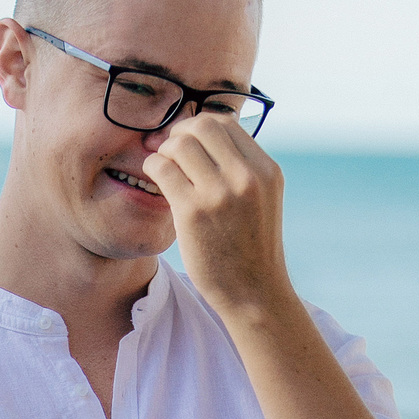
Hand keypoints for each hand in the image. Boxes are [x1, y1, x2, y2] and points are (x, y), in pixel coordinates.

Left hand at [142, 113, 289, 318]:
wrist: (255, 293)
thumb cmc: (251, 249)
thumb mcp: (261, 201)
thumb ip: (242, 170)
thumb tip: (205, 140)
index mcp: (266, 170)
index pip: (226, 124)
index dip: (198, 127)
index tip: (185, 143)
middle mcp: (247, 176)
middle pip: (201, 125)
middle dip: (178, 133)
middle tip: (167, 151)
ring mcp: (220, 193)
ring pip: (179, 143)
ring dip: (163, 150)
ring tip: (162, 169)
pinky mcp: (193, 211)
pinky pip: (162, 168)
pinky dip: (152, 167)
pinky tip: (154, 180)